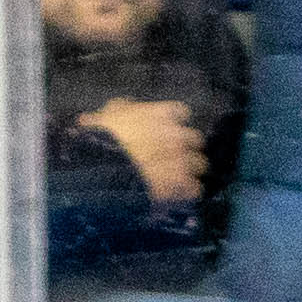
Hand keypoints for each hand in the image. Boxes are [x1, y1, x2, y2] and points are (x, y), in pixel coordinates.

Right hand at [75, 96, 205, 206]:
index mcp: (162, 114)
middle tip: (173, 156)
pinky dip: (187, 192)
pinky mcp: (183, 185)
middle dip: (186, 147)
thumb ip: (123, 108)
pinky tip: (176, 195)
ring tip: (176, 178)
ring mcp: (183, 160)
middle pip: (195, 140)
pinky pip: (195, 188)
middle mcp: (178, 135)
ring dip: (190, 170)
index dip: (175, 123)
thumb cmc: (102, 139)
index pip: (181, 112)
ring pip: (199, 164)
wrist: (103, 170)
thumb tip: (127, 107)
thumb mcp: (108, 114)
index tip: (167, 130)